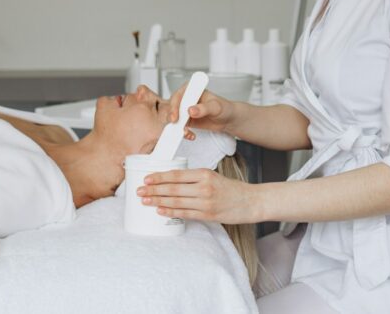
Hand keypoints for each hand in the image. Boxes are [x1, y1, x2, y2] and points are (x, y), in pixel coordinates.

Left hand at [137, 168, 258, 223]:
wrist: (250, 201)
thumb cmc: (230, 189)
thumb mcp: (212, 176)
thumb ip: (193, 178)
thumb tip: (170, 181)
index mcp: (204, 174)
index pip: (176, 175)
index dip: (159, 177)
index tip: (146, 179)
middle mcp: (204, 187)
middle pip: (173, 189)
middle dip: (154, 190)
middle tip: (139, 191)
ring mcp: (205, 202)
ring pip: (176, 201)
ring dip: (158, 201)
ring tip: (146, 201)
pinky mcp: (208, 215)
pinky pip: (185, 213)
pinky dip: (171, 211)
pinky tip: (160, 210)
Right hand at [168, 81, 235, 139]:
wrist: (228, 119)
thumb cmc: (224, 108)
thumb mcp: (215, 107)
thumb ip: (204, 108)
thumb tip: (191, 110)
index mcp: (192, 89)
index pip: (179, 95)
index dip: (174, 105)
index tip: (175, 116)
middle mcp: (186, 99)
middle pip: (172, 106)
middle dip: (172, 117)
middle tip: (176, 125)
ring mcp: (185, 110)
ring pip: (174, 118)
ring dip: (177, 126)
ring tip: (186, 132)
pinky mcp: (186, 120)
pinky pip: (179, 126)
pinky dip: (182, 132)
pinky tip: (190, 135)